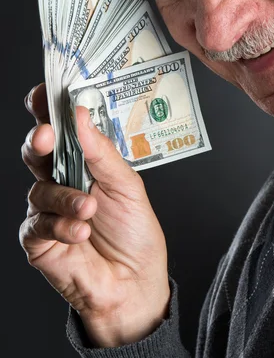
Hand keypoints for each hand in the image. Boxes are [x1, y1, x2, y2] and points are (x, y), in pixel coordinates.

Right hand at [20, 83, 170, 346]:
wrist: (134, 281)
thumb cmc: (135, 232)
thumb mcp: (127, 186)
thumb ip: (102, 152)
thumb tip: (81, 115)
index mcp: (86, 162)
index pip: (62, 129)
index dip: (49, 109)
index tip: (45, 93)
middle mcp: (63, 180)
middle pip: (38, 151)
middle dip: (39, 141)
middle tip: (46, 138)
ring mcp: (49, 209)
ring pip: (39, 188)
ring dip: (65, 197)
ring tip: (89, 209)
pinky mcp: (38, 238)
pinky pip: (37, 223)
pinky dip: (60, 225)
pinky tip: (80, 232)